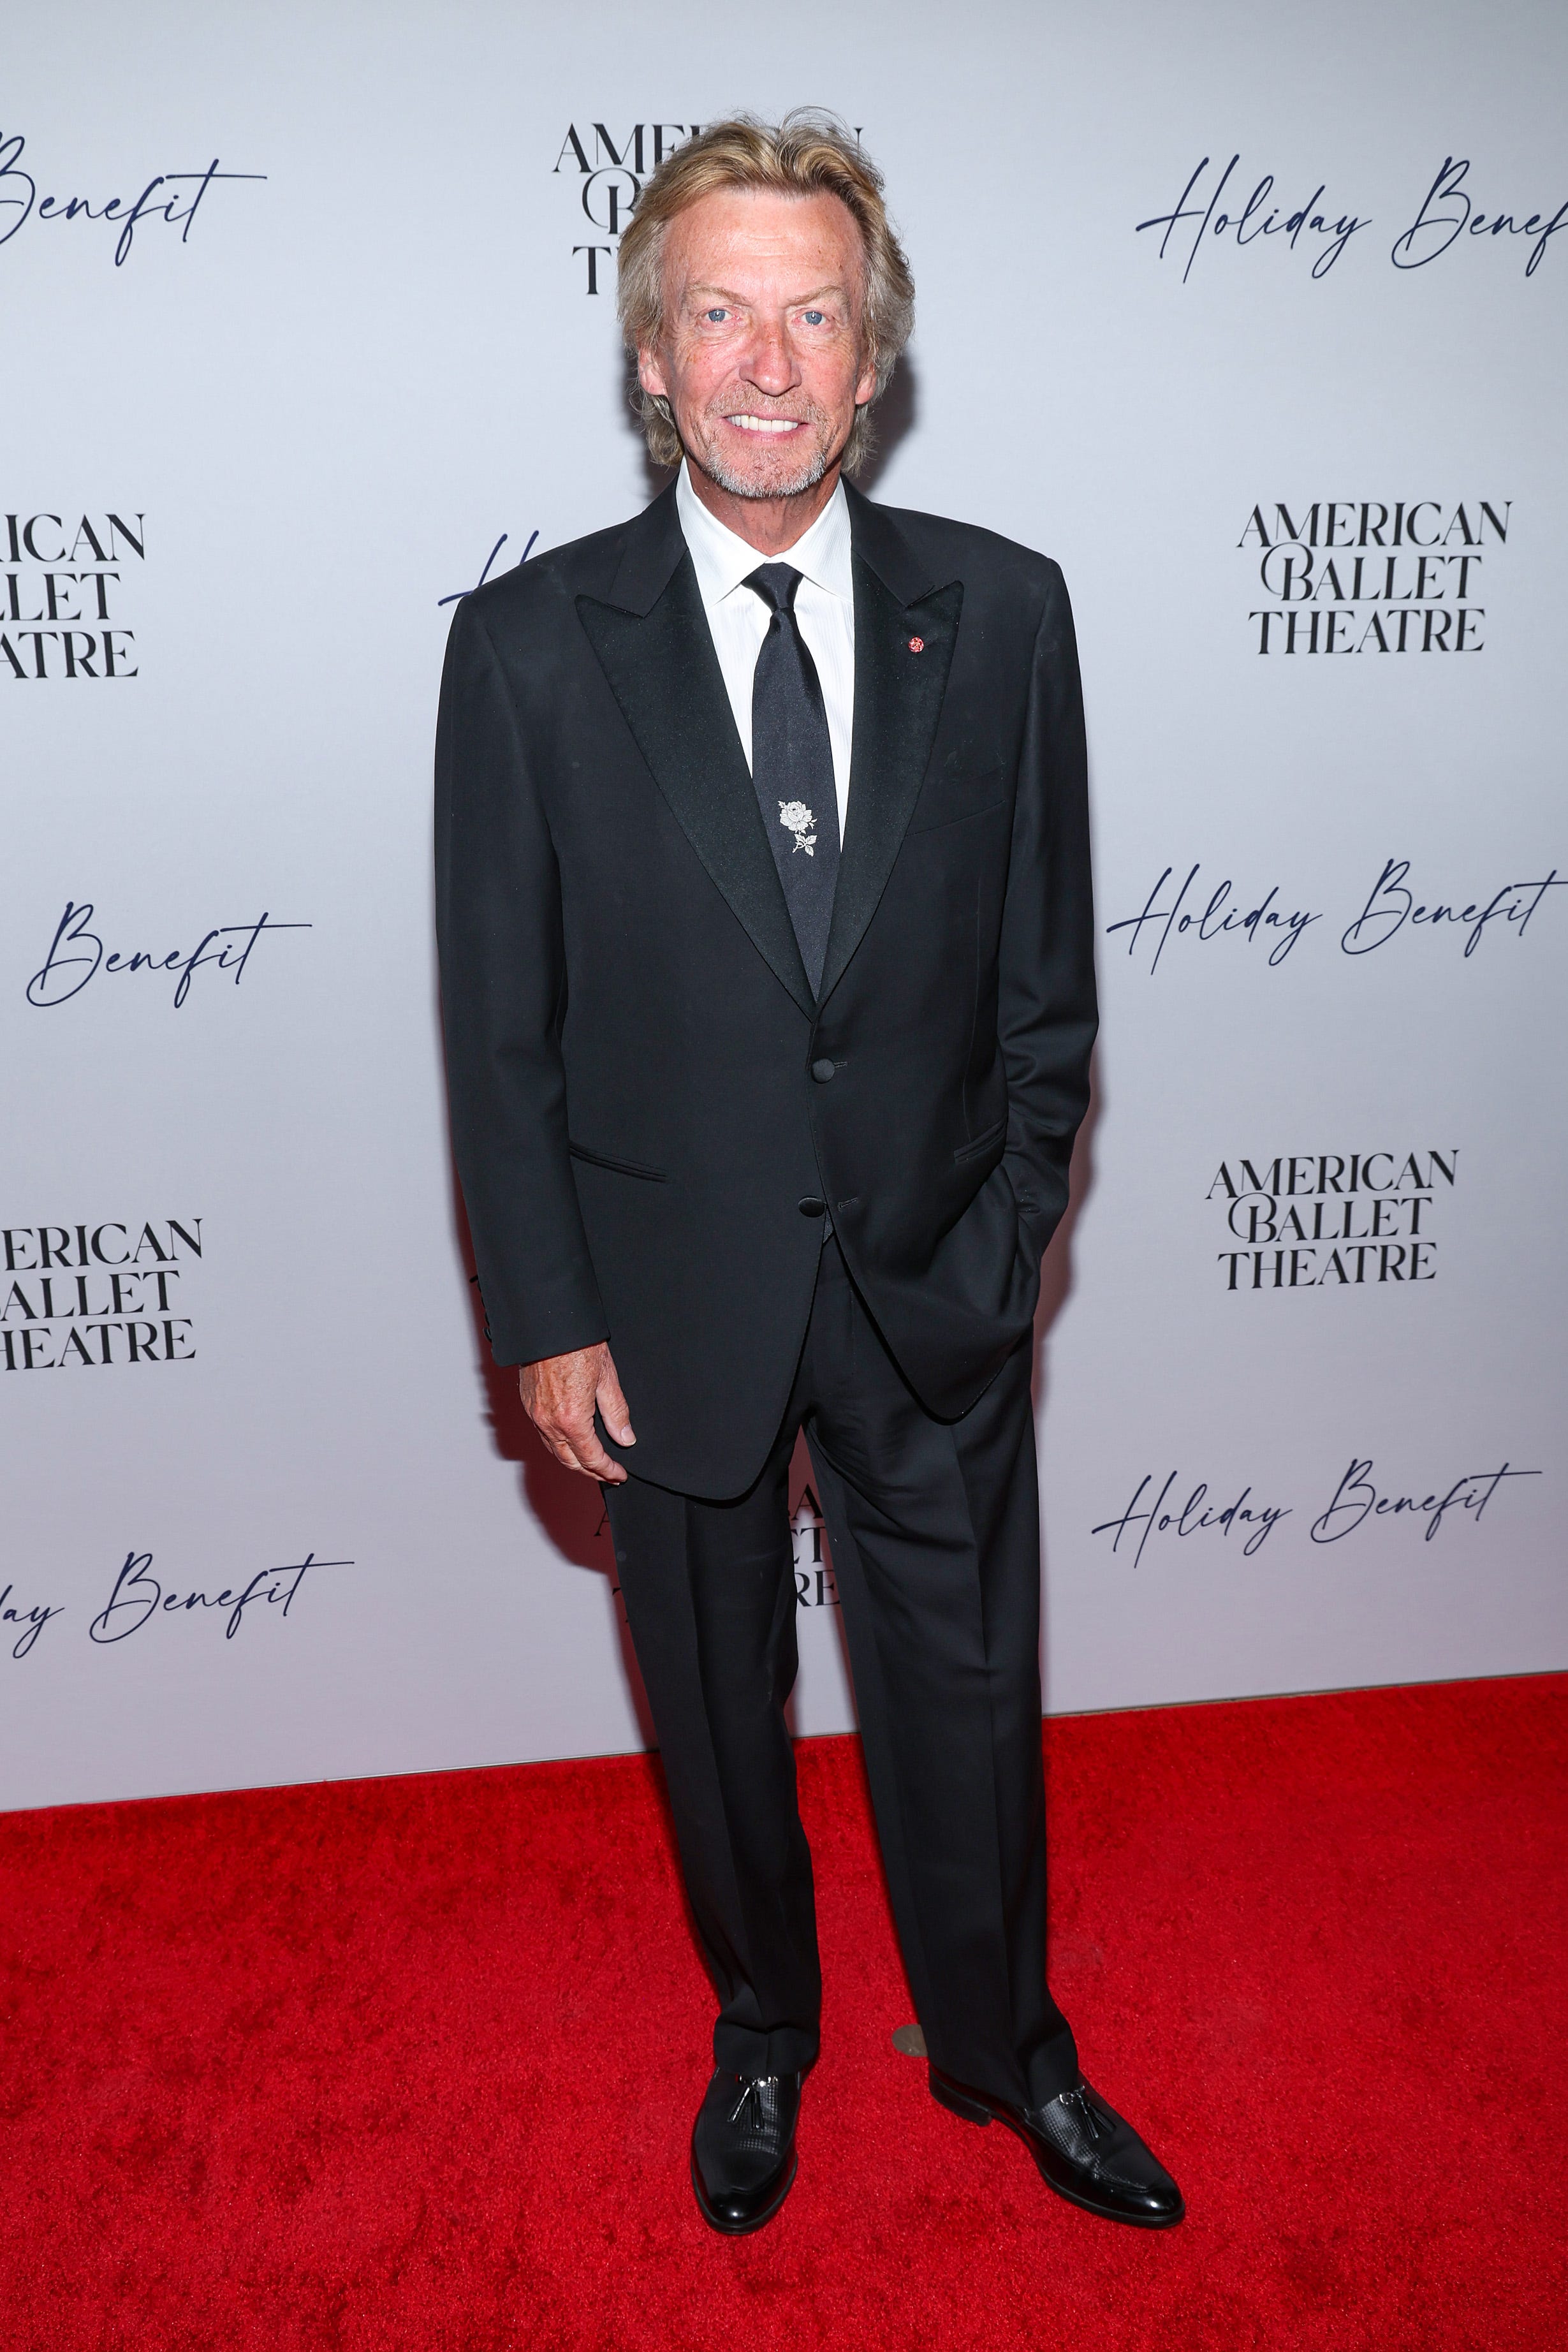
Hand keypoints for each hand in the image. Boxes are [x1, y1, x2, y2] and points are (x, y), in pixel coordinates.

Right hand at [518, 1342, 634, 1483]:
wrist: (550, 1323)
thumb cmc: (578, 1344)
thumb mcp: (607, 1379)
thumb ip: (617, 1413)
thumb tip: (625, 1437)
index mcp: (571, 1419)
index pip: (591, 1458)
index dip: (607, 1470)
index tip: (618, 1474)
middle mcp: (549, 1421)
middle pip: (569, 1461)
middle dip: (590, 1472)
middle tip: (607, 1473)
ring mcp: (535, 1414)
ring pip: (553, 1450)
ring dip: (573, 1461)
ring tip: (591, 1462)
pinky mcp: (528, 1404)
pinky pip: (543, 1434)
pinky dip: (558, 1444)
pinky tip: (570, 1441)